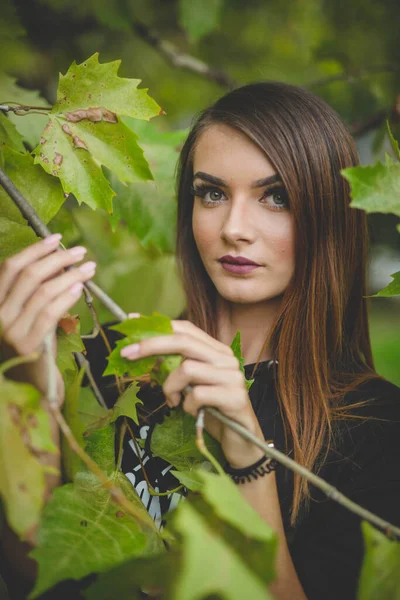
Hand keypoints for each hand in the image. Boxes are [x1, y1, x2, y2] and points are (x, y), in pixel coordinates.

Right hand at [0, 235, 95, 398]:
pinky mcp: (27, 345)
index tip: (57, 239)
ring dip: (69, 275)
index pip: (10, 268)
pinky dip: (66, 296)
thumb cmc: (35, 347)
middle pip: (28, 276)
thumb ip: (37, 292)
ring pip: (42, 292)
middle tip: (80, 253)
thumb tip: (59, 262)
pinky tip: (80, 287)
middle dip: (56, 259)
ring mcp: (10, 331)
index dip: (34, 250)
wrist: (34, 387)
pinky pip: (49, 313)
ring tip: (89, 268)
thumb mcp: (30, 316)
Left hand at [120, 319, 264, 467]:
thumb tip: (142, 352)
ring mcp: (232, 377)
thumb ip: (176, 367)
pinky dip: (187, 405)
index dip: (158, 325)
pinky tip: (193, 412)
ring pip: (187, 369)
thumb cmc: (212, 411)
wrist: (241, 441)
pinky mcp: (234, 397)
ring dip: (170, 387)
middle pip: (184, 342)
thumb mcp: (191, 385)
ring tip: (173, 401)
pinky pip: (197, 395)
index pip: (186, 329)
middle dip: (151, 345)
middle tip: (127, 354)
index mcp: (216, 351)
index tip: (131, 322)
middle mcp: (226, 359)